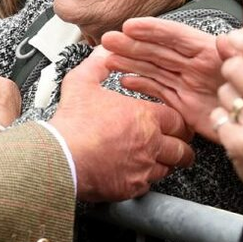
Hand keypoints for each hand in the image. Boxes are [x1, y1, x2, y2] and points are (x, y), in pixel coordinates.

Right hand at [50, 48, 194, 201]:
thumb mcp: (82, 82)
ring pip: (168, 169)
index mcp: (145, 117)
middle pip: (182, 149)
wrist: (60, 157)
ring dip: (165, 164)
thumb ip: (97, 64)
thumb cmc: (73, 123)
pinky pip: (148, 185)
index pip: (178, 121)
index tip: (176, 124)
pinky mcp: (131, 187)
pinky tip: (136, 173)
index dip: (178, 122)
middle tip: (178, 145)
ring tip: (159, 160)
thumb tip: (103, 53)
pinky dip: (145, 180)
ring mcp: (142, 168)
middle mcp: (150, 144)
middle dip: (182, 147)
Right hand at [101, 17, 225, 141]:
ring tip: (110, 58)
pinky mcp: (186, 105)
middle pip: (159, 51)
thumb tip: (226, 40)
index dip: (153, 30)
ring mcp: (189, 85)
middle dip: (133, 45)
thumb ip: (240, 56)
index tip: (131, 25)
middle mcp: (195, 67)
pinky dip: (141, 85)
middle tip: (109, 40)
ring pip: (154, 69)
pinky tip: (125, 81)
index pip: (177, 36)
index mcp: (210, 54)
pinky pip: (159, 91)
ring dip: (131, 63)